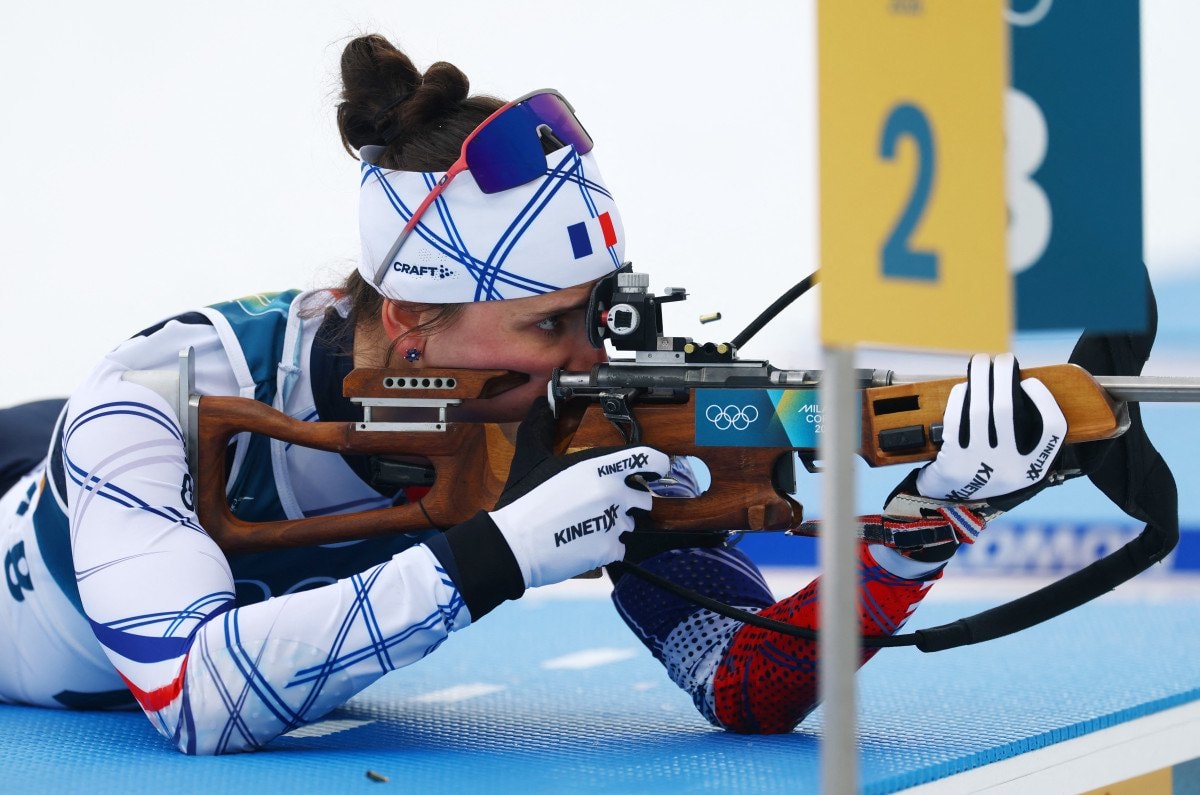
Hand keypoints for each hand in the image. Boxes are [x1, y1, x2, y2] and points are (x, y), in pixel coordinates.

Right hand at [489, 398, 668, 588]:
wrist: (514, 546)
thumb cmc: (523, 501)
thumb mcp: (531, 456)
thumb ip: (542, 426)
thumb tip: (542, 403)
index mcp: (599, 467)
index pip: (649, 458)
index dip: (658, 464)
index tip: (657, 468)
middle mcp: (614, 493)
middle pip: (643, 496)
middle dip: (629, 500)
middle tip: (604, 503)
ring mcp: (614, 523)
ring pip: (631, 523)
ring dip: (616, 524)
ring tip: (588, 525)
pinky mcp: (609, 550)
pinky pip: (621, 548)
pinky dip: (607, 548)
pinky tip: (585, 543)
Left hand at [916, 353, 1066, 500]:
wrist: (950, 506)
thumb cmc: (986, 474)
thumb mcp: (1015, 465)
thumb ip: (1024, 438)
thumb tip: (1019, 387)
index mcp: (1034, 470)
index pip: (1053, 430)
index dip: (1045, 400)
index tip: (1031, 382)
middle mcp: (1010, 469)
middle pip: (1009, 411)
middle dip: (1004, 376)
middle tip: (1002, 359)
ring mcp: (979, 466)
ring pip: (980, 411)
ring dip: (980, 379)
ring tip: (981, 362)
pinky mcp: (952, 464)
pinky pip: (956, 421)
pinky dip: (959, 398)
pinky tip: (963, 387)